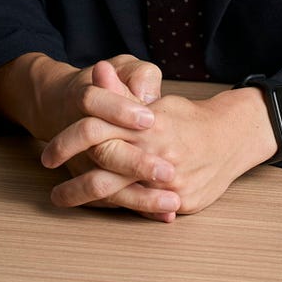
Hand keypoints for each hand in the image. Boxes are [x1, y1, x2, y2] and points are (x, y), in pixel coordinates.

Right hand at [0, 53, 178, 219]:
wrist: (69, 109)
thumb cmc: (111, 85)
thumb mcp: (124, 68)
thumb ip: (138, 76)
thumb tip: (147, 94)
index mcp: (83, 98)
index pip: (93, 102)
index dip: (120, 109)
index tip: (150, 118)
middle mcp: (77, 136)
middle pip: (102, 153)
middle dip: (136, 163)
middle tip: (169, 171)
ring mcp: (82, 164)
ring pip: (102, 186)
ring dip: (139, 196)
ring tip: (173, 200)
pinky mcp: (90, 185)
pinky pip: (111, 201)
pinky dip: (137, 209)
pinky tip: (166, 214)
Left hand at [42, 87, 277, 216]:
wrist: (232, 137)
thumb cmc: (187, 118)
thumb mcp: (154, 101)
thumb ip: (122, 90)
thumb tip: (97, 70)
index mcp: (147, 126)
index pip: (96, 132)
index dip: (68, 142)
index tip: (49, 156)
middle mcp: (157, 155)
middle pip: (103, 175)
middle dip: (74, 186)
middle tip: (53, 193)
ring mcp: (171, 182)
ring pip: (121, 197)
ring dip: (89, 202)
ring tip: (67, 204)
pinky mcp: (182, 201)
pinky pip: (146, 211)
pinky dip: (122, 210)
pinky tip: (104, 210)